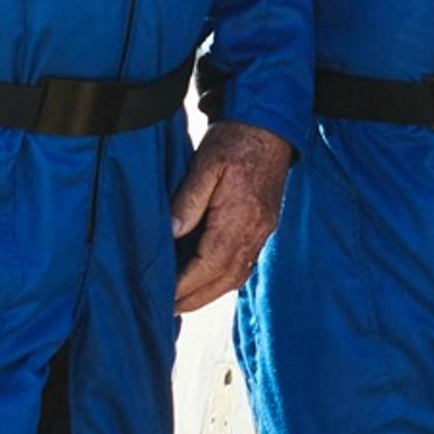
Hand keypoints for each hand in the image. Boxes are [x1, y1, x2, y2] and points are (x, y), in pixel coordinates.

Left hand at [169, 121, 294, 313]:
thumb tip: (172, 234)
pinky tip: (206, 277)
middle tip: (168, 308)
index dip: (185, 285)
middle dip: (195, 297)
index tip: (163, 296)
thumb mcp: (205, 164)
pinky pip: (243, 264)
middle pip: (223, 280)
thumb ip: (188, 201)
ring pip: (235, 275)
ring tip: (182, 298)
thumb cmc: (237, 140)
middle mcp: (254, 232)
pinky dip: (222, 277)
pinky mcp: (263, 227)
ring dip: (209, 292)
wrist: (269, 125)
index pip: (209, 265)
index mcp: (239, 218)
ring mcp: (262, 232)